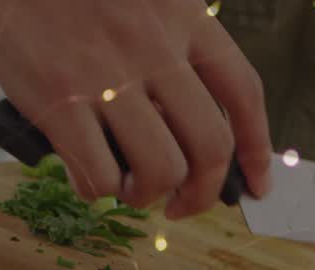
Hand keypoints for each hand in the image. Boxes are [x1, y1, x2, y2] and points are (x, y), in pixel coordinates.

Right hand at [0, 0, 271, 218]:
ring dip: (149, 194)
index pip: (242, 92)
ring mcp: (105, 74)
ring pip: (162, 168)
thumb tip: (184, 122)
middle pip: (211, 145)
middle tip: (182, 204)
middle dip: (203, 193)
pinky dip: (98, 189)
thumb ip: (165, 44)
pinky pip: (99, 173)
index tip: (257, 184)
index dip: (258, 149)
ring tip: (129, 188)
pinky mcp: (56, 100)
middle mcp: (152, 45)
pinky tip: (87, 177)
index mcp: (180, 14)